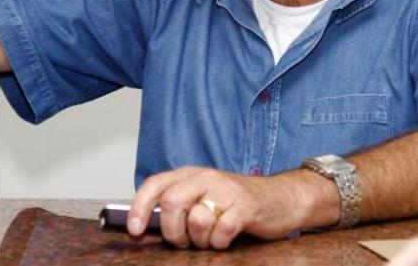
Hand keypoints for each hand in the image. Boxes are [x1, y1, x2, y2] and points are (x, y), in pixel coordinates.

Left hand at [127, 166, 306, 249]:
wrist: (282, 197)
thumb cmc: (237, 202)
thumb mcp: (203, 197)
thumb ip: (177, 208)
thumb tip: (143, 230)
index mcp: (191, 174)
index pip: (155, 184)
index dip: (139, 208)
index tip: (135, 231)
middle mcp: (206, 178)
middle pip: (172, 203)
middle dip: (173, 232)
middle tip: (184, 241)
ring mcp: (226, 191)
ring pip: (196, 220)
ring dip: (199, 240)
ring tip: (209, 238)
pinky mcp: (245, 208)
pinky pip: (221, 232)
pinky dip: (220, 243)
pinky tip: (227, 238)